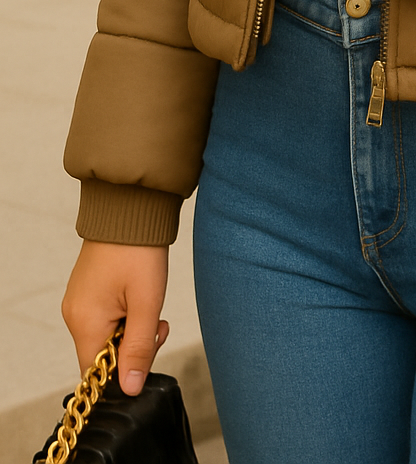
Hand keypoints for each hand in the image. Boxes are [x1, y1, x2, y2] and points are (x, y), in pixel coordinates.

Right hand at [62, 241, 168, 394]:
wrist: (130, 208)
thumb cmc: (138, 251)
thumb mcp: (147, 302)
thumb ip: (139, 348)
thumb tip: (130, 389)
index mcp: (85, 322)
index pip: (95, 373)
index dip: (123, 373)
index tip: (149, 351)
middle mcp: (74, 316)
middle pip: (102, 356)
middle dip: (134, 349)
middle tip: (159, 325)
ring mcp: (79, 303)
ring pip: (106, 338)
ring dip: (133, 332)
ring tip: (153, 308)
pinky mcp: (88, 293)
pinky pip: (105, 320)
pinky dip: (126, 318)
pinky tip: (140, 299)